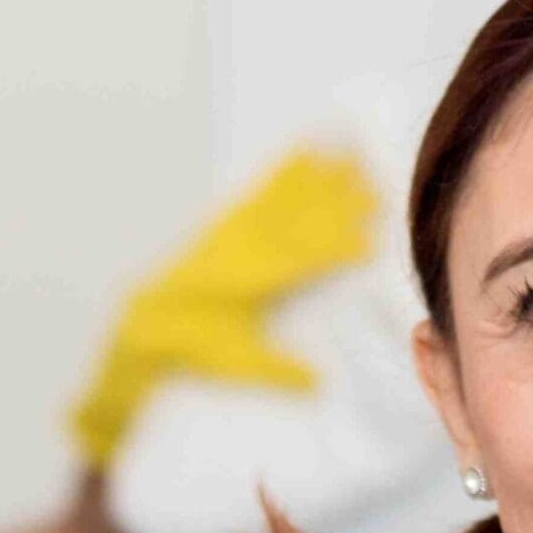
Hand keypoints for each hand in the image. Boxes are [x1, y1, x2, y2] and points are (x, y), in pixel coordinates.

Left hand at [67, 149, 379, 469]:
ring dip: (320, 177)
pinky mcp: (232, 220)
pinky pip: (265, 188)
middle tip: (380, 191)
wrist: (152, 320)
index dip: (336, 251)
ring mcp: (239, 228)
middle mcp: (246, 246)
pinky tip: (307, 149)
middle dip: (340, 205)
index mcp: (251, 280)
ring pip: (287, 197)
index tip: (370, 245)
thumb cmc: (196, 345)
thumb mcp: (236, 363)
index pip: (301, 261)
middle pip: (301, 220)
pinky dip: (287, 168)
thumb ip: (277, 370)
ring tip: (352, 154)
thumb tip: (319, 383)